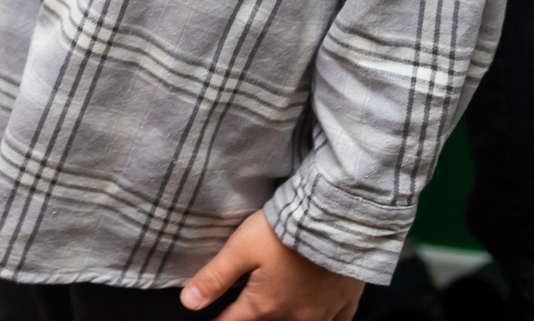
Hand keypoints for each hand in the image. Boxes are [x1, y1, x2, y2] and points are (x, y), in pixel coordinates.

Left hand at [182, 211, 364, 320]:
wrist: (334, 222)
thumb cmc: (284, 233)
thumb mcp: (240, 249)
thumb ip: (215, 277)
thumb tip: (188, 303)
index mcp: (265, 306)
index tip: (211, 320)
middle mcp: (295, 316)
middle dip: (252, 318)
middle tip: (243, 310)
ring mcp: (323, 312)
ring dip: (284, 319)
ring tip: (274, 312)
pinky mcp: (345, 302)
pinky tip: (321, 317)